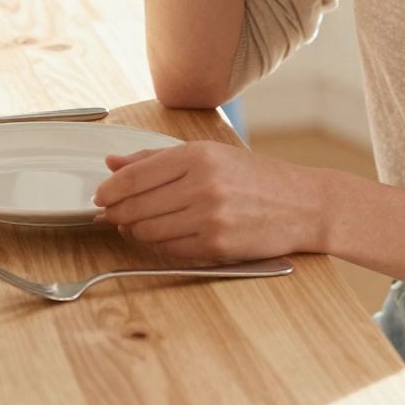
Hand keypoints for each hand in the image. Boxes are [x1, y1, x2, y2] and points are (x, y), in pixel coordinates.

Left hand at [92, 140, 327, 261]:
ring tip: (135, 225)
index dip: (110, 189)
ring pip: (148, 231)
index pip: (135, 176)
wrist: (304, 205)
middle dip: (116, 213)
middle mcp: (202, 185)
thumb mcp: (211, 155)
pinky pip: (169, 250)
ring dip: (134, 231)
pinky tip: (160, 237)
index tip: (100, 195)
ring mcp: (210, 217)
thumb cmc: (257, 178)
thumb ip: (158, 158)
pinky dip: (158, 246)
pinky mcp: (217, 245)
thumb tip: (113, 163)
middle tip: (109, 215)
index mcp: (198, 155)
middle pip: (136, 206)